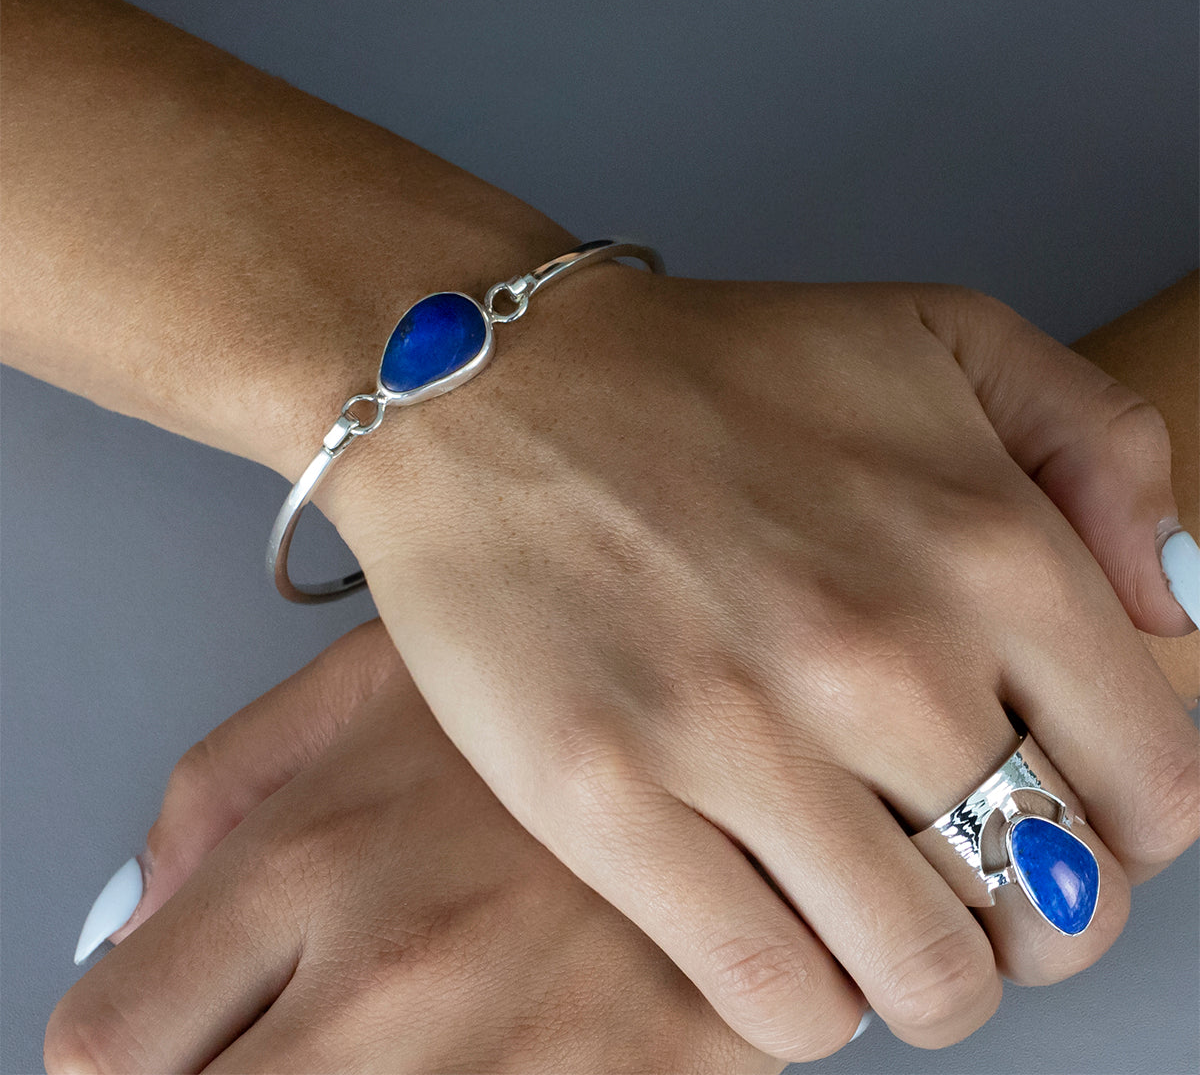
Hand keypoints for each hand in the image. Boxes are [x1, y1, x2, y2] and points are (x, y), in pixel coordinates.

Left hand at [47, 620, 776, 1074]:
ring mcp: (524, 1048)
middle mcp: (401, 967)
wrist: (759, 684)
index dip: (131, 1060)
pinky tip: (507, 1043)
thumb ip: (224, 784)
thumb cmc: (549, 662)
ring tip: (422, 1030)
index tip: (175, 1045)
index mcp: (317, 854)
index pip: (114, 1038)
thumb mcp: (365, 678)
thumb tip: (143, 908)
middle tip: (290, 1038)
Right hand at [316, 273, 1197, 1059]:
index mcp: (982, 546)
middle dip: (1029, 915)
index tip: (1060, 812)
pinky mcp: (607, 802)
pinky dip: (807, 998)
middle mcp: (876, 654)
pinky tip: (778, 922)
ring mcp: (735, 737)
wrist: (496, 388)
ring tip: (870, 908)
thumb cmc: (708, 369)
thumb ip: (1100, 446)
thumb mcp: (938, 334)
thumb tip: (1172, 608)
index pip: (1156, 790)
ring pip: (927, 982)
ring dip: (923, 971)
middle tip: (961, 870)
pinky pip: (776, 1001)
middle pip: (1051, 909)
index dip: (1124, 830)